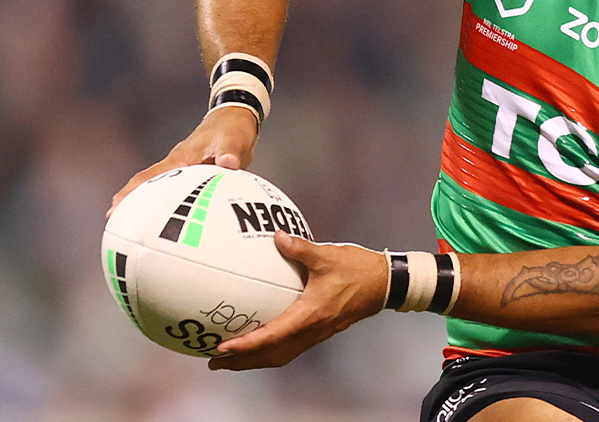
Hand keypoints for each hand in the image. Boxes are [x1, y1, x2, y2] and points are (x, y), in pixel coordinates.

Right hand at [107, 105, 259, 215]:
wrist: (236, 115)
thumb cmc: (232, 128)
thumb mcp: (233, 140)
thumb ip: (229, 152)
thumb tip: (228, 163)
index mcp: (181, 159)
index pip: (150, 176)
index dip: (131, 191)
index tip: (114, 207)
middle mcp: (178, 163)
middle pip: (147, 183)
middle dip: (131, 200)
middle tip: (115, 221)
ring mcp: (185, 166)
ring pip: (161, 186)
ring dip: (148, 201)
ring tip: (138, 225)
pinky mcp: (195, 169)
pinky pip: (178, 187)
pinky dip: (171, 199)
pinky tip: (175, 214)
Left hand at [207, 232, 391, 370]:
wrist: (385, 284)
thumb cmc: (359, 270)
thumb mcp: (328, 255)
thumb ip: (300, 248)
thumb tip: (277, 236)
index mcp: (310, 315)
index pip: (272, 336)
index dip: (246, 344)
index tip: (222, 346)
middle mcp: (312, 329)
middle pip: (271, 355)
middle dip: (242, 362)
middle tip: (214, 361)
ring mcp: (317, 333)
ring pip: (281, 355)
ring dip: (254, 360)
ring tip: (231, 359)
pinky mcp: (321, 330)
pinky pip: (291, 348)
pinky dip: (271, 351)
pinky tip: (261, 342)